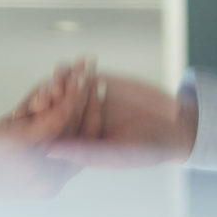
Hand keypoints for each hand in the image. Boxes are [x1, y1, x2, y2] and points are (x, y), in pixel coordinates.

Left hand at [11, 61, 197, 168]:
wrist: (176, 125)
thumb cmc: (149, 149)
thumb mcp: (118, 154)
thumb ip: (84, 152)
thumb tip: (49, 152)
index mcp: (79, 144)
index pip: (54, 133)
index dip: (45, 122)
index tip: (40, 110)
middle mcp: (80, 123)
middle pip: (56, 108)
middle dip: (51, 97)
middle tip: (47, 87)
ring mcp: (89, 103)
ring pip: (67, 90)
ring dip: (62, 80)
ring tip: (61, 70)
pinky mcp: (101, 85)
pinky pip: (84, 75)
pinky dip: (79, 69)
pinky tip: (76, 62)